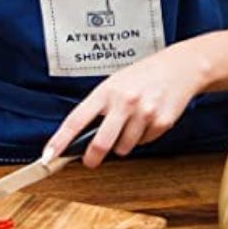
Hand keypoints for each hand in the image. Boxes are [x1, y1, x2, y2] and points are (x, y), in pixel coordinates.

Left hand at [43, 44, 209, 167]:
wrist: (179, 67)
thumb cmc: (141, 76)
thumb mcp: (113, 85)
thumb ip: (99, 108)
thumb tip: (82, 136)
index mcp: (105, 92)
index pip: (76, 120)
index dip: (60, 140)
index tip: (48, 155)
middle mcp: (124, 102)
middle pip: (101, 142)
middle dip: (93, 157)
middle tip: (90, 161)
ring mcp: (144, 113)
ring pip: (124, 147)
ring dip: (122, 144)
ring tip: (129, 124)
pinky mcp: (161, 122)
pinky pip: (144, 142)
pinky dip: (142, 137)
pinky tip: (146, 120)